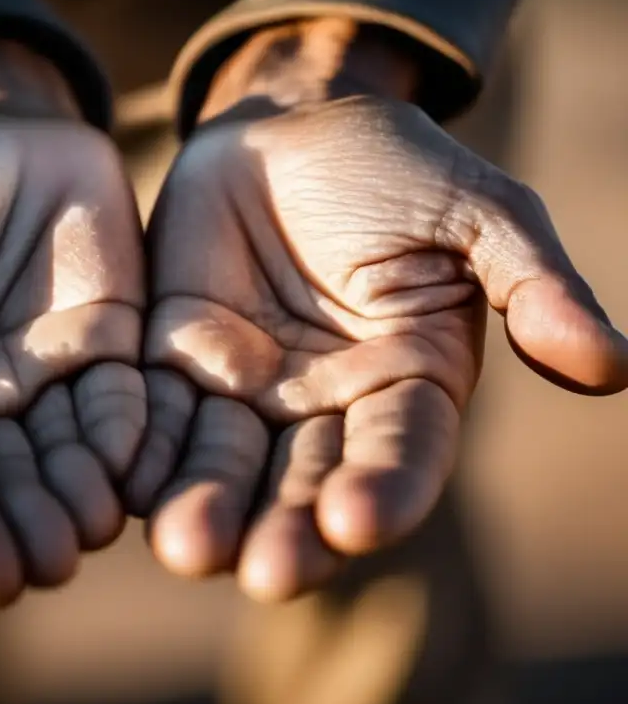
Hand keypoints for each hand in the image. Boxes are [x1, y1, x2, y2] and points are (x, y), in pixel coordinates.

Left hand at [129, 20, 627, 601]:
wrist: (283, 131)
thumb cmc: (391, 167)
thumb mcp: (476, 211)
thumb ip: (533, 283)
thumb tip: (614, 367)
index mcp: (406, 384)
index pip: (401, 453)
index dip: (385, 490)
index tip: (357, 522)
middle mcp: (325, 409)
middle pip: (306, 484)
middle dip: (285, 529)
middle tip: (262, 572)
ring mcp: (246, 395)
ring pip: (226, 466)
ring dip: (207, 508)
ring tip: (185, 547)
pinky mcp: (175, 368)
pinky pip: (157, 417)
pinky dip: (143, 452)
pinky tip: (125, 485)